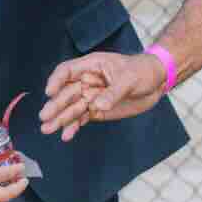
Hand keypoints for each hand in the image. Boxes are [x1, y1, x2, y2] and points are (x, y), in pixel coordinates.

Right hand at [39, 49, 166, 140]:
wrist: (156, 83)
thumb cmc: (142, 71)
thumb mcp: (130, 78)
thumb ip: (113, 92)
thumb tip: (97, 104)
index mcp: (91, 66)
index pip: (67, 71)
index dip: (56, 80)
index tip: (50, 92)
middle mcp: (87, 82)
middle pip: (66, 93)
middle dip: (55, 105)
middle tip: (44, 117)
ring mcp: (91, 97)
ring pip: (71, 108)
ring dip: (60, 119)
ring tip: (47, 129)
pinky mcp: (97, 111)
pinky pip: (82, 119)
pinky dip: (74, 127)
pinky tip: (66, 135)